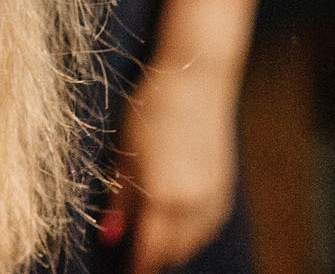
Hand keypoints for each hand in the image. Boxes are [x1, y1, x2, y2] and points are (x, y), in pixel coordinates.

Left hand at [113, 59, 240, 273]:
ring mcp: (213, 197)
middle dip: (154, 257)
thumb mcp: (123, 151)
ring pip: (194, 241)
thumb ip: (120, 198)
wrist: (196, 80)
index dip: (136, 265)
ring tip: (154, 241)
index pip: (149, 251)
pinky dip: (193, 233)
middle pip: (173, 251)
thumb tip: (109, 235)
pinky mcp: (225, 186)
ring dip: (175, 247)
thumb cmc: (151, 109)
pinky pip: (209, 226)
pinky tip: (180, 224)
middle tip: (135, 253)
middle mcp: (192, 205)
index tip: (124, 269)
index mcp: (162, 198)